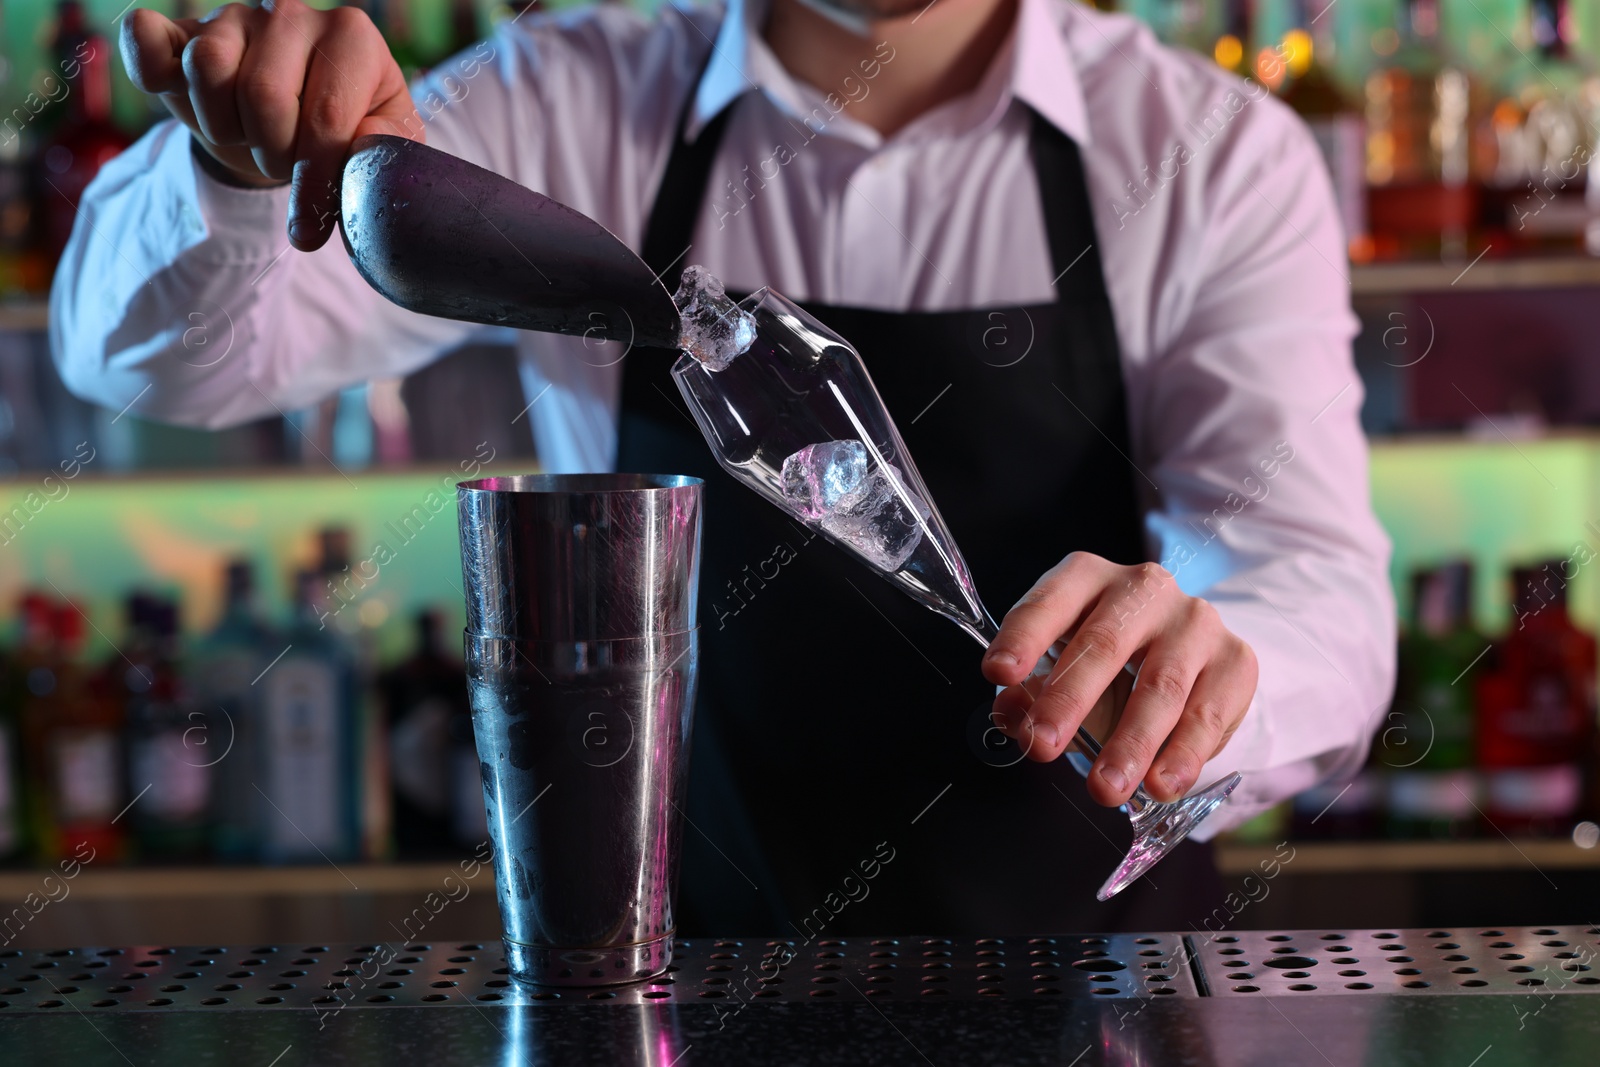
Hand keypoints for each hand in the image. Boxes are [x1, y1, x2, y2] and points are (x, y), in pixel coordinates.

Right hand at [121, 0, 419, 250]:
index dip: (312, 182)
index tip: (309, 231)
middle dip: (271, 154)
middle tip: (283, 165)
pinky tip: (176, 95)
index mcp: (353, 39)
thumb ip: (385, 151)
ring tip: (249, 136)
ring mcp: (234, 17)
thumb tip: (365, 148)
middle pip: (263, 96)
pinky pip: (148, 37)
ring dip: (224, 126)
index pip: (325, 118)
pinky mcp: (183, 29)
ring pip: (208, 70)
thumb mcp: (382, 150)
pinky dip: (151, 69)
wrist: (297, 127)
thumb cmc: (346, 138)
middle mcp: (293, 14)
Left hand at [981, 554, 1257, 806]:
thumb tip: (1010, 714)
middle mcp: (1143, 588)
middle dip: (1069, 700)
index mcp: (1087, 578)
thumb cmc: (1109, 661)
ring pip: (1160, 685)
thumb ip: (1030, 691)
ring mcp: (1194, 620)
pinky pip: (1207, 712)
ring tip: (1104, 788)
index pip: (1049, 603)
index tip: (998, 674)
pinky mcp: (1235, 658)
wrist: (1190, 657)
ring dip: (1131, 743)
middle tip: (1043, 746)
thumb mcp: (1061, 669)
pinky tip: (1161, 785)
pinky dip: (1183, 755)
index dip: (1023, 637)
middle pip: (1103, 644)